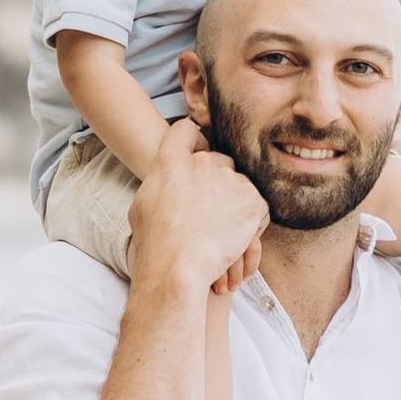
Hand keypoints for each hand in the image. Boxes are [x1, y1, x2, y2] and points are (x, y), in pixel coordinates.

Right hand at [127, 116, 267, 301]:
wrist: (177, 268)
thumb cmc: (155, 244)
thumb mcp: (142, 204)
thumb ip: (160, 181)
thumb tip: (167, 176)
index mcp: (171, 160)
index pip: (186, 131)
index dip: (194, 140)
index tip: (198, 152)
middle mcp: (202, 162)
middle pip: (218, 160)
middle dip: (217, 181)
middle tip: (210, 210)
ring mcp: (229, 179)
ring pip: (239, 184)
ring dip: (235, 203)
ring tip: (222, 232)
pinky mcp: (252, 199)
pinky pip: (258, 205)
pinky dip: (252, 223)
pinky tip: (236, 240)